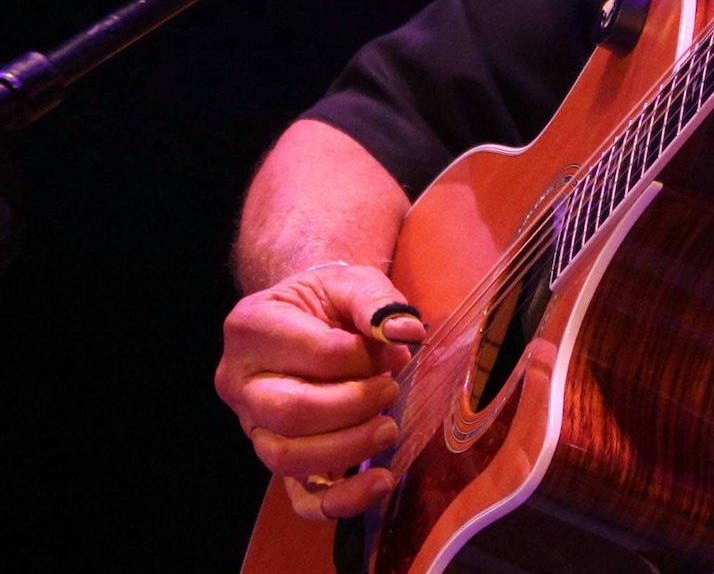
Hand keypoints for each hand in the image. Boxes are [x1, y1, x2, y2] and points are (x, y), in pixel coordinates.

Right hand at [215, 262, 425, 520]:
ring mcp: (252, 425)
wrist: (310, 316)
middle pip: (291, 412)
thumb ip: (378, 302)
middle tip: (390, 388)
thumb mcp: (353, 281)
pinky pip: (299, 496)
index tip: (392, 351)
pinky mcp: (277, 456)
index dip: (362, 357)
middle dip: (354, 404)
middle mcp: (239, 381)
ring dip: (350, 446)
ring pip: (288, 457)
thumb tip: (406, 333)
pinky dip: (341, 500)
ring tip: (388, 426)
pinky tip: (381, 481)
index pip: (314, 353)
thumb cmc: (331, 299)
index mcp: (251, 326)